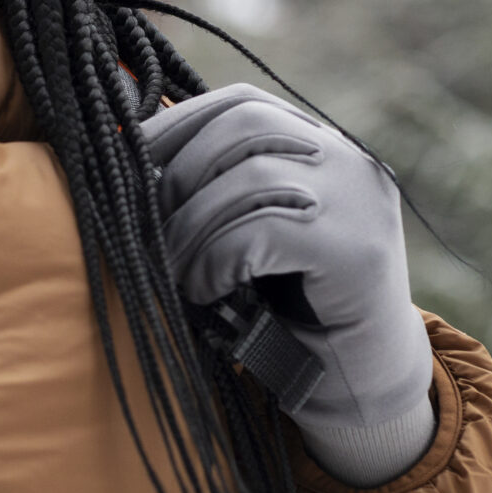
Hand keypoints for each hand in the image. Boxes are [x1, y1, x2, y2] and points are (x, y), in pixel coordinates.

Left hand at [138, 85, 436, 487]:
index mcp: (323, 145)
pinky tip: (205, 291)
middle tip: (144, 223)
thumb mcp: (255, 234)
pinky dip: (217, 259)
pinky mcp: (356, 249)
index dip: (178, 126)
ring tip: (170, 269)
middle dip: (179, 171)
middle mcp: (348, 159)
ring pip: (251, 179)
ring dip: (191, 227)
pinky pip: (264, 232)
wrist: (363, 388)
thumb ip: (221, 190)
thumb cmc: (291, 309)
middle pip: (245, 127)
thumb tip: (129, 159)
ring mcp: (359, 200)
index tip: (129, 160)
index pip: (242, 105)